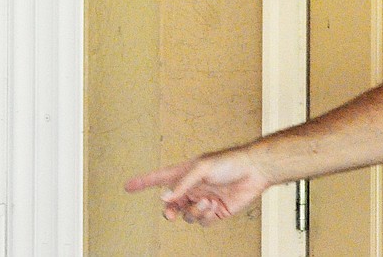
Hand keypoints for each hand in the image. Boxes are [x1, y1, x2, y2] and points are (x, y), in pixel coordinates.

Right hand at [124, 148, 270, 225]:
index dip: (143, 182)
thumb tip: (165, 198)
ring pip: (187, 215)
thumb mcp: (202, 167)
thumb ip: (182, 183)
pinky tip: (214, 204)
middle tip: (172, 213)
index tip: (128, 186)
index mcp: (186, 173)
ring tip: (207, 200)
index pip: (159, 178)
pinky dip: (205, 215)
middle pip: (171, 205)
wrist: (255, 171)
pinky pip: (202, 221)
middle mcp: (193, 188)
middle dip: (170, 211)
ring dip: (194, 211)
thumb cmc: (230, 162)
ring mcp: (203, 200)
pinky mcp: (215, 212)